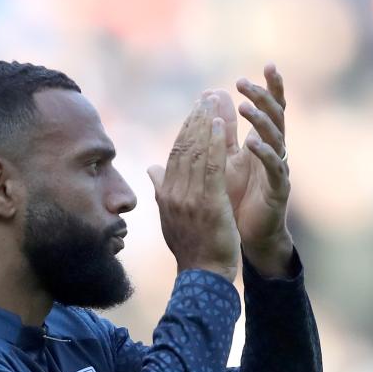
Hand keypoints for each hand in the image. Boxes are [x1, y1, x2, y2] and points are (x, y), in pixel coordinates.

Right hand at [147, 94, 239, 281]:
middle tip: (206, 97)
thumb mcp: (169, 216)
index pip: (174, 154)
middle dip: (195, 120)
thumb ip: (160, 189)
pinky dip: (215, 144)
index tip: (195, 110)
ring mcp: (190, 198)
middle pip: (184, 147)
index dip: (185, 129)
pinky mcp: (208, 203)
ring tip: (215, 102)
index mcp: (166, 194)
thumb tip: (151, 167)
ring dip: (206, 124)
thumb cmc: (191, 247)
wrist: (202, 274)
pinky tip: (221, 125)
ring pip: (197, 153)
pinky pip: (211, 167)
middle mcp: (174, 192)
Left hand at [210, 64, 293, 277]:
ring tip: (247, 106)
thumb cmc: (236, 200)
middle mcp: (274, 152)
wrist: (246, 237)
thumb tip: (207, 110)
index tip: (264, 66)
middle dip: (264, 96)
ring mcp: (278, 169)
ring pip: (277, 137)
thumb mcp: (224, 163)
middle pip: (276, 116)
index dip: (267, 89)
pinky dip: (264, 153)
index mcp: (260, 144)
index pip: (267, 110)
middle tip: (246, 81)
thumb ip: (220, 137)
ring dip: (261, 120)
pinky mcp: (279, 188)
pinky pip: (274, 167)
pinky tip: (253, 142)